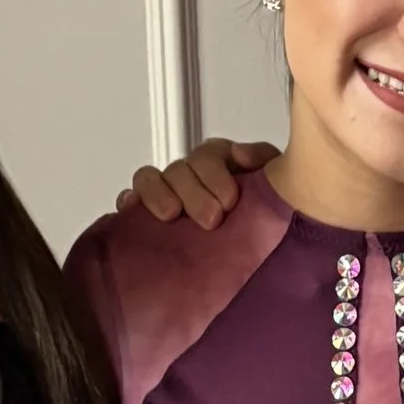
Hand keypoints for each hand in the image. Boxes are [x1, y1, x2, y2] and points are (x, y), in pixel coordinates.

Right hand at [119, 136, 274, 226]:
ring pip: (149, 178)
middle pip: (179, 170)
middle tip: (211, 218)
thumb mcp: (275, 183)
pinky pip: (131, 199)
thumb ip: (262, 160)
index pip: (208, 154)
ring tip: (171, 214)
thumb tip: (240, 154)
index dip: (215, 174)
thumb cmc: (266, 213)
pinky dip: (128, 200)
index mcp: (219, 162)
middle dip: (193, 192)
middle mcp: (190, 175)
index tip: (230, 200)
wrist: (267, 249)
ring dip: (157, 193)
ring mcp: (168, 193)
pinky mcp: (149, 216)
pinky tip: (131, 208)